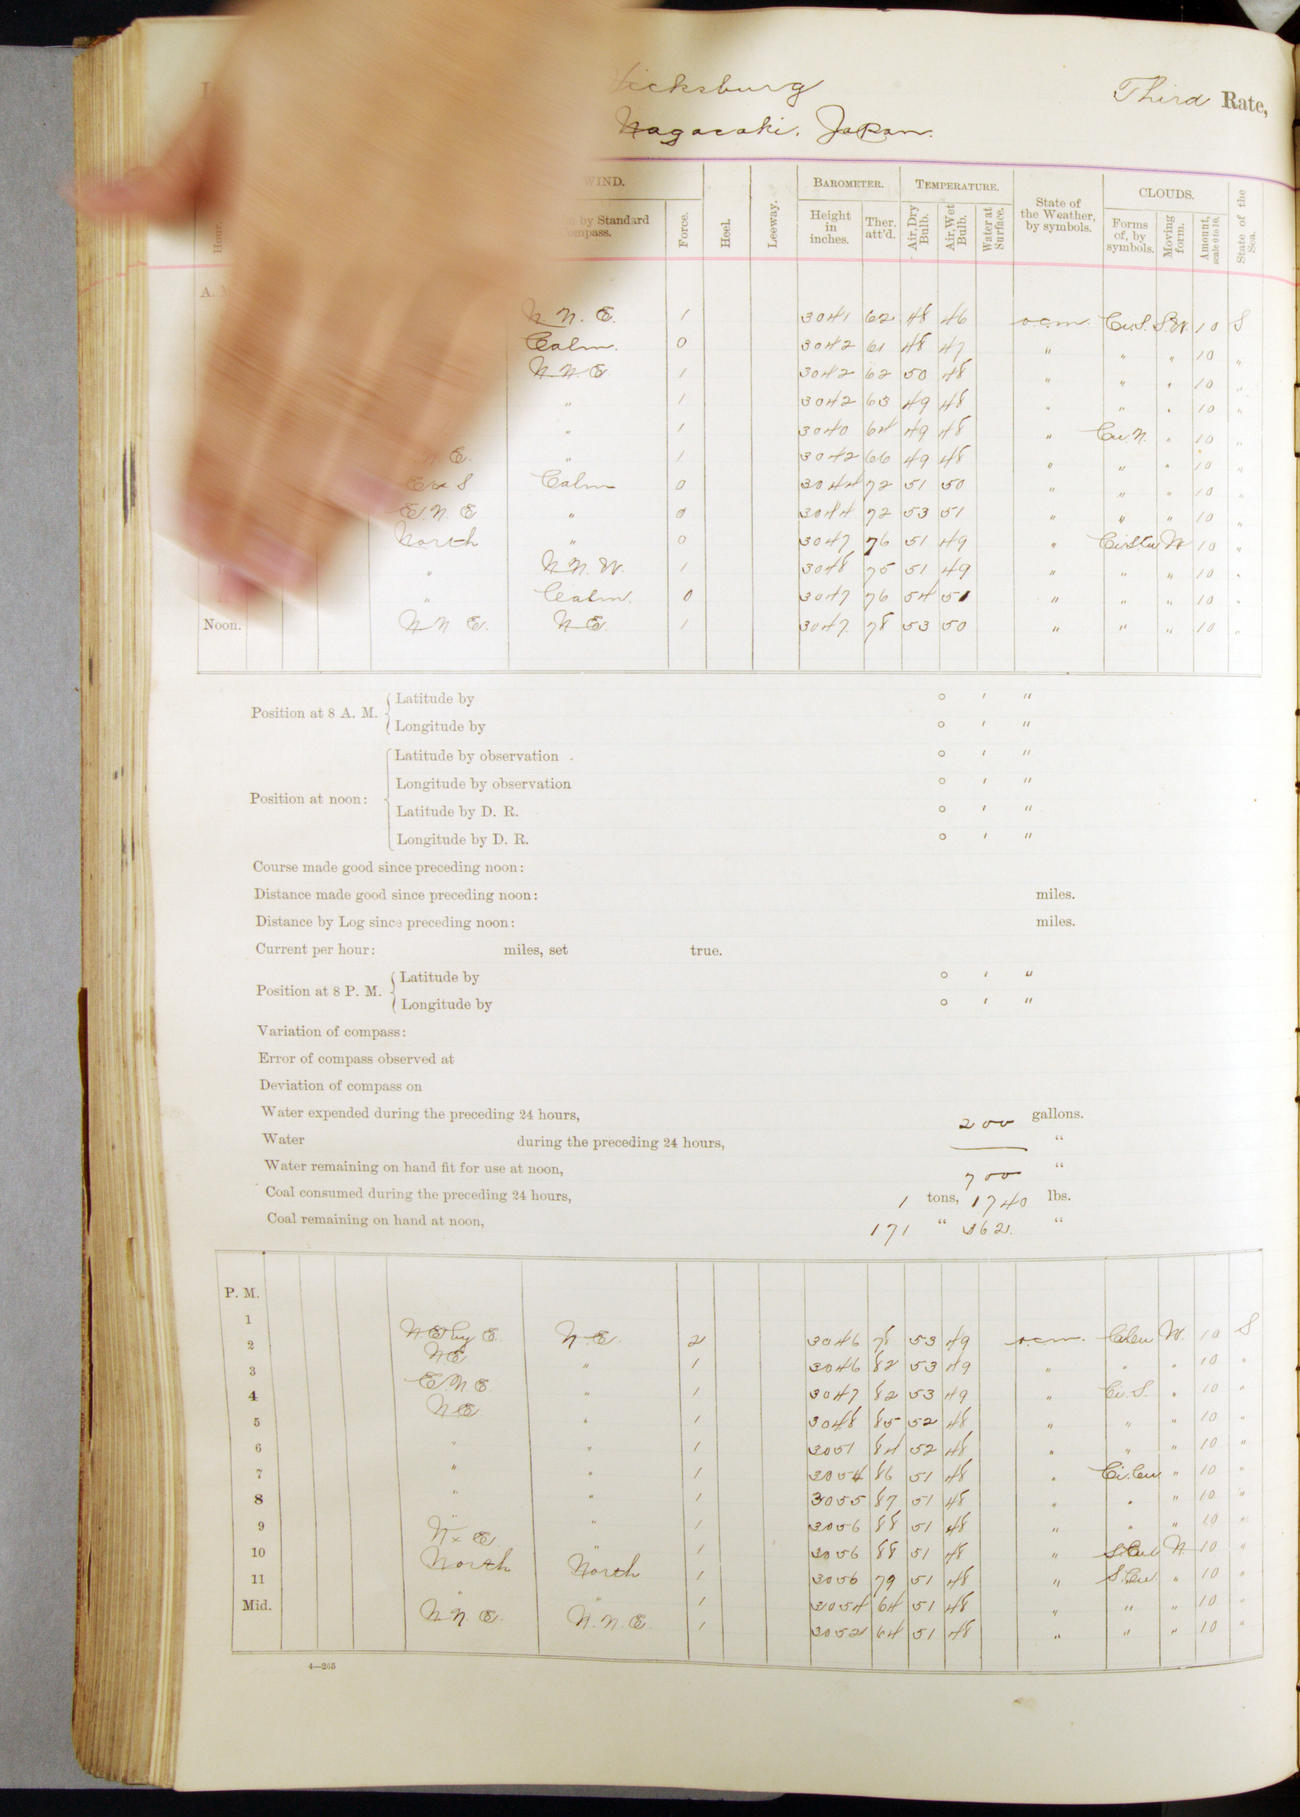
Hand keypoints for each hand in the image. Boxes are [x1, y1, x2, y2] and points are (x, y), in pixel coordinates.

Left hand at [75, 0, 629, 602]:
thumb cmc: (396, 6)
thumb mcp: (253, 59)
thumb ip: (182, 157)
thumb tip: (102, 205)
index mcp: (280, 206)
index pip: (225, 364)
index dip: (206, 458)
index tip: (190, 531)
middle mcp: (350, 251)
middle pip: (289, 409)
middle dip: (259, 510)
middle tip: (241, 594)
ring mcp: (436, 268)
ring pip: (366, 410)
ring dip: (327, 503)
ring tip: (301, 577)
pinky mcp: (517, 274)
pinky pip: (464, 377)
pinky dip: (426, 443)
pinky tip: (392, 500)